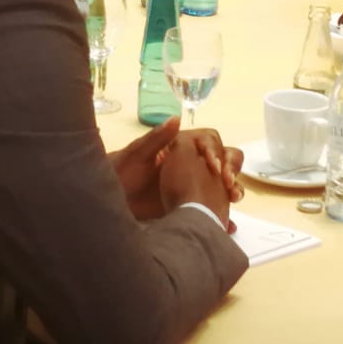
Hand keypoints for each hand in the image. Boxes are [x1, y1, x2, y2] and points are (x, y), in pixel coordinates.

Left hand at [113, 119, 243, 220]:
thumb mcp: (136, 155)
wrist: (109, 202)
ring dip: (232, 189)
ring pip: (222, 182)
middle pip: (223, 159)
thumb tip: (177, 118)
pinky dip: (223, 214)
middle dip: (231, 170)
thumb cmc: (119, 172)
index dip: (216, 152)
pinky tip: (228, 225)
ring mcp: (192, 184)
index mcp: (180, 146)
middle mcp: (190, 163)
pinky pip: (213, 206)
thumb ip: (156, 138)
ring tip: (233, 200)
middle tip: (229, 187)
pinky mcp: (190, 204)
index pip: (210, 142)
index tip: (216, 168)